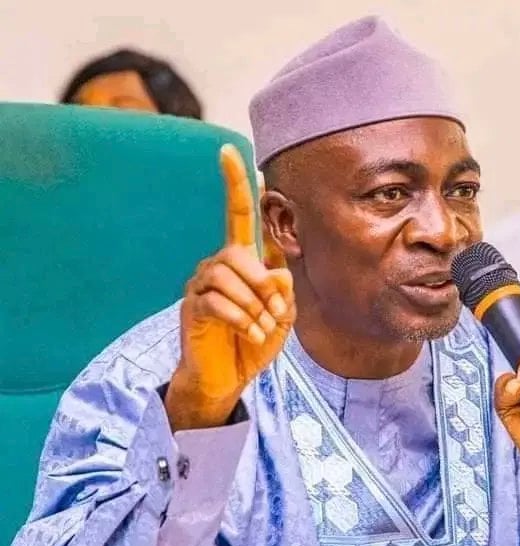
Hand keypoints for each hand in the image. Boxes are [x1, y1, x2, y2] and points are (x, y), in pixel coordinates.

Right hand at [165, 144, 295, 430]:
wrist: (228, 377)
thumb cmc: (255, 341)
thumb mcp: (282, 317)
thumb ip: (284, 292)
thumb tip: (276, 273)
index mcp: (243, 259)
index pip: (238, 213)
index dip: (236, 184)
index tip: (229, 150)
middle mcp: (219, 263)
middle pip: (239, 251)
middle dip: (263, 284)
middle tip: (274, 313)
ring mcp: (202, 283)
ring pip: (229, 277)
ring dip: (253, 306)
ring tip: (260, 328)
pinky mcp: (192, 305)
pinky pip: (216, 301)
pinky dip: (240, 320)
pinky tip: (247, 334)